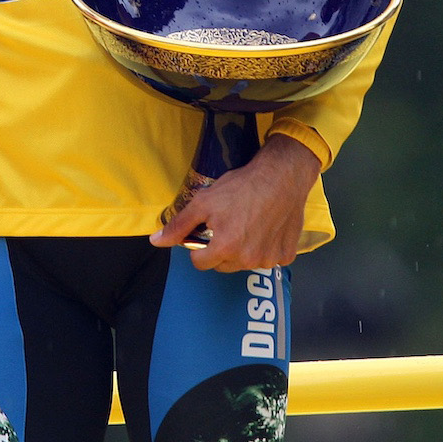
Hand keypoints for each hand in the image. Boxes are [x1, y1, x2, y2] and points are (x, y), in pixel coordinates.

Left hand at [150, 135, 320, 270]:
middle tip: (228, 225)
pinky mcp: (286, 255)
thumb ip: (179, 225)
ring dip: (243, 250)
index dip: (199, 248)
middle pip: (223, 266)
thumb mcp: (203, 201)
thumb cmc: (242, 187)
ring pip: (245, 263)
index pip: (200, 263)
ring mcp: (269, 259)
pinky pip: (270, 259)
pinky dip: (266, 248)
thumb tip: (156, 242)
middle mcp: (248, 260)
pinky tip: (266, 228)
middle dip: (221, 250)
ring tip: (248, 224)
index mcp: (225, 249)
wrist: (282, 176)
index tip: (207, 232)